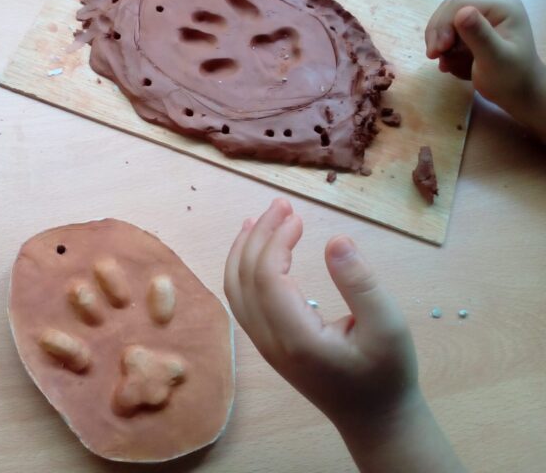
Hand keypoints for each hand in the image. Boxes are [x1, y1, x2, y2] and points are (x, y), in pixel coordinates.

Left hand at [223, 198, 416, 425]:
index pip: (267, 278)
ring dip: (243, 250)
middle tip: (281, 204)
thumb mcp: (388, 327)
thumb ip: (360, 283)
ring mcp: (263, 344)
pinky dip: (242, 269)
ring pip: (234, 290)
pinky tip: (255, 250)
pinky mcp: (266, 343)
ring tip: (259, 218)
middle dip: (258, 235)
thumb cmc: (386, 373)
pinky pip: (241, 300)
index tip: (298, 215)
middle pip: (244, 278)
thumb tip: (335, 239)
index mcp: (296, 338)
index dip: (275, 240)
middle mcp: (269, 342)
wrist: (374, 418)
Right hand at [425, 0, 545, 139]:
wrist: (519, 96)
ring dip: (439, 42)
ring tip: (443, 63)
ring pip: (447, 21)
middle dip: (438, 33)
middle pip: (451, 9)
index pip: (461, 3)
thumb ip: (479, 36)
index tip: (438, 51)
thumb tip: (461, 12)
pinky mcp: (476, 31)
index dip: (443, 24)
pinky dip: (444, 49)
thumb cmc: (510, 80)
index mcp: (502, 6)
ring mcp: (484, 18)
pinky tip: (448, 64)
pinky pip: (451, 33)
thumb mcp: (494, 59)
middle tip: (434, 56)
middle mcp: (493, 7)